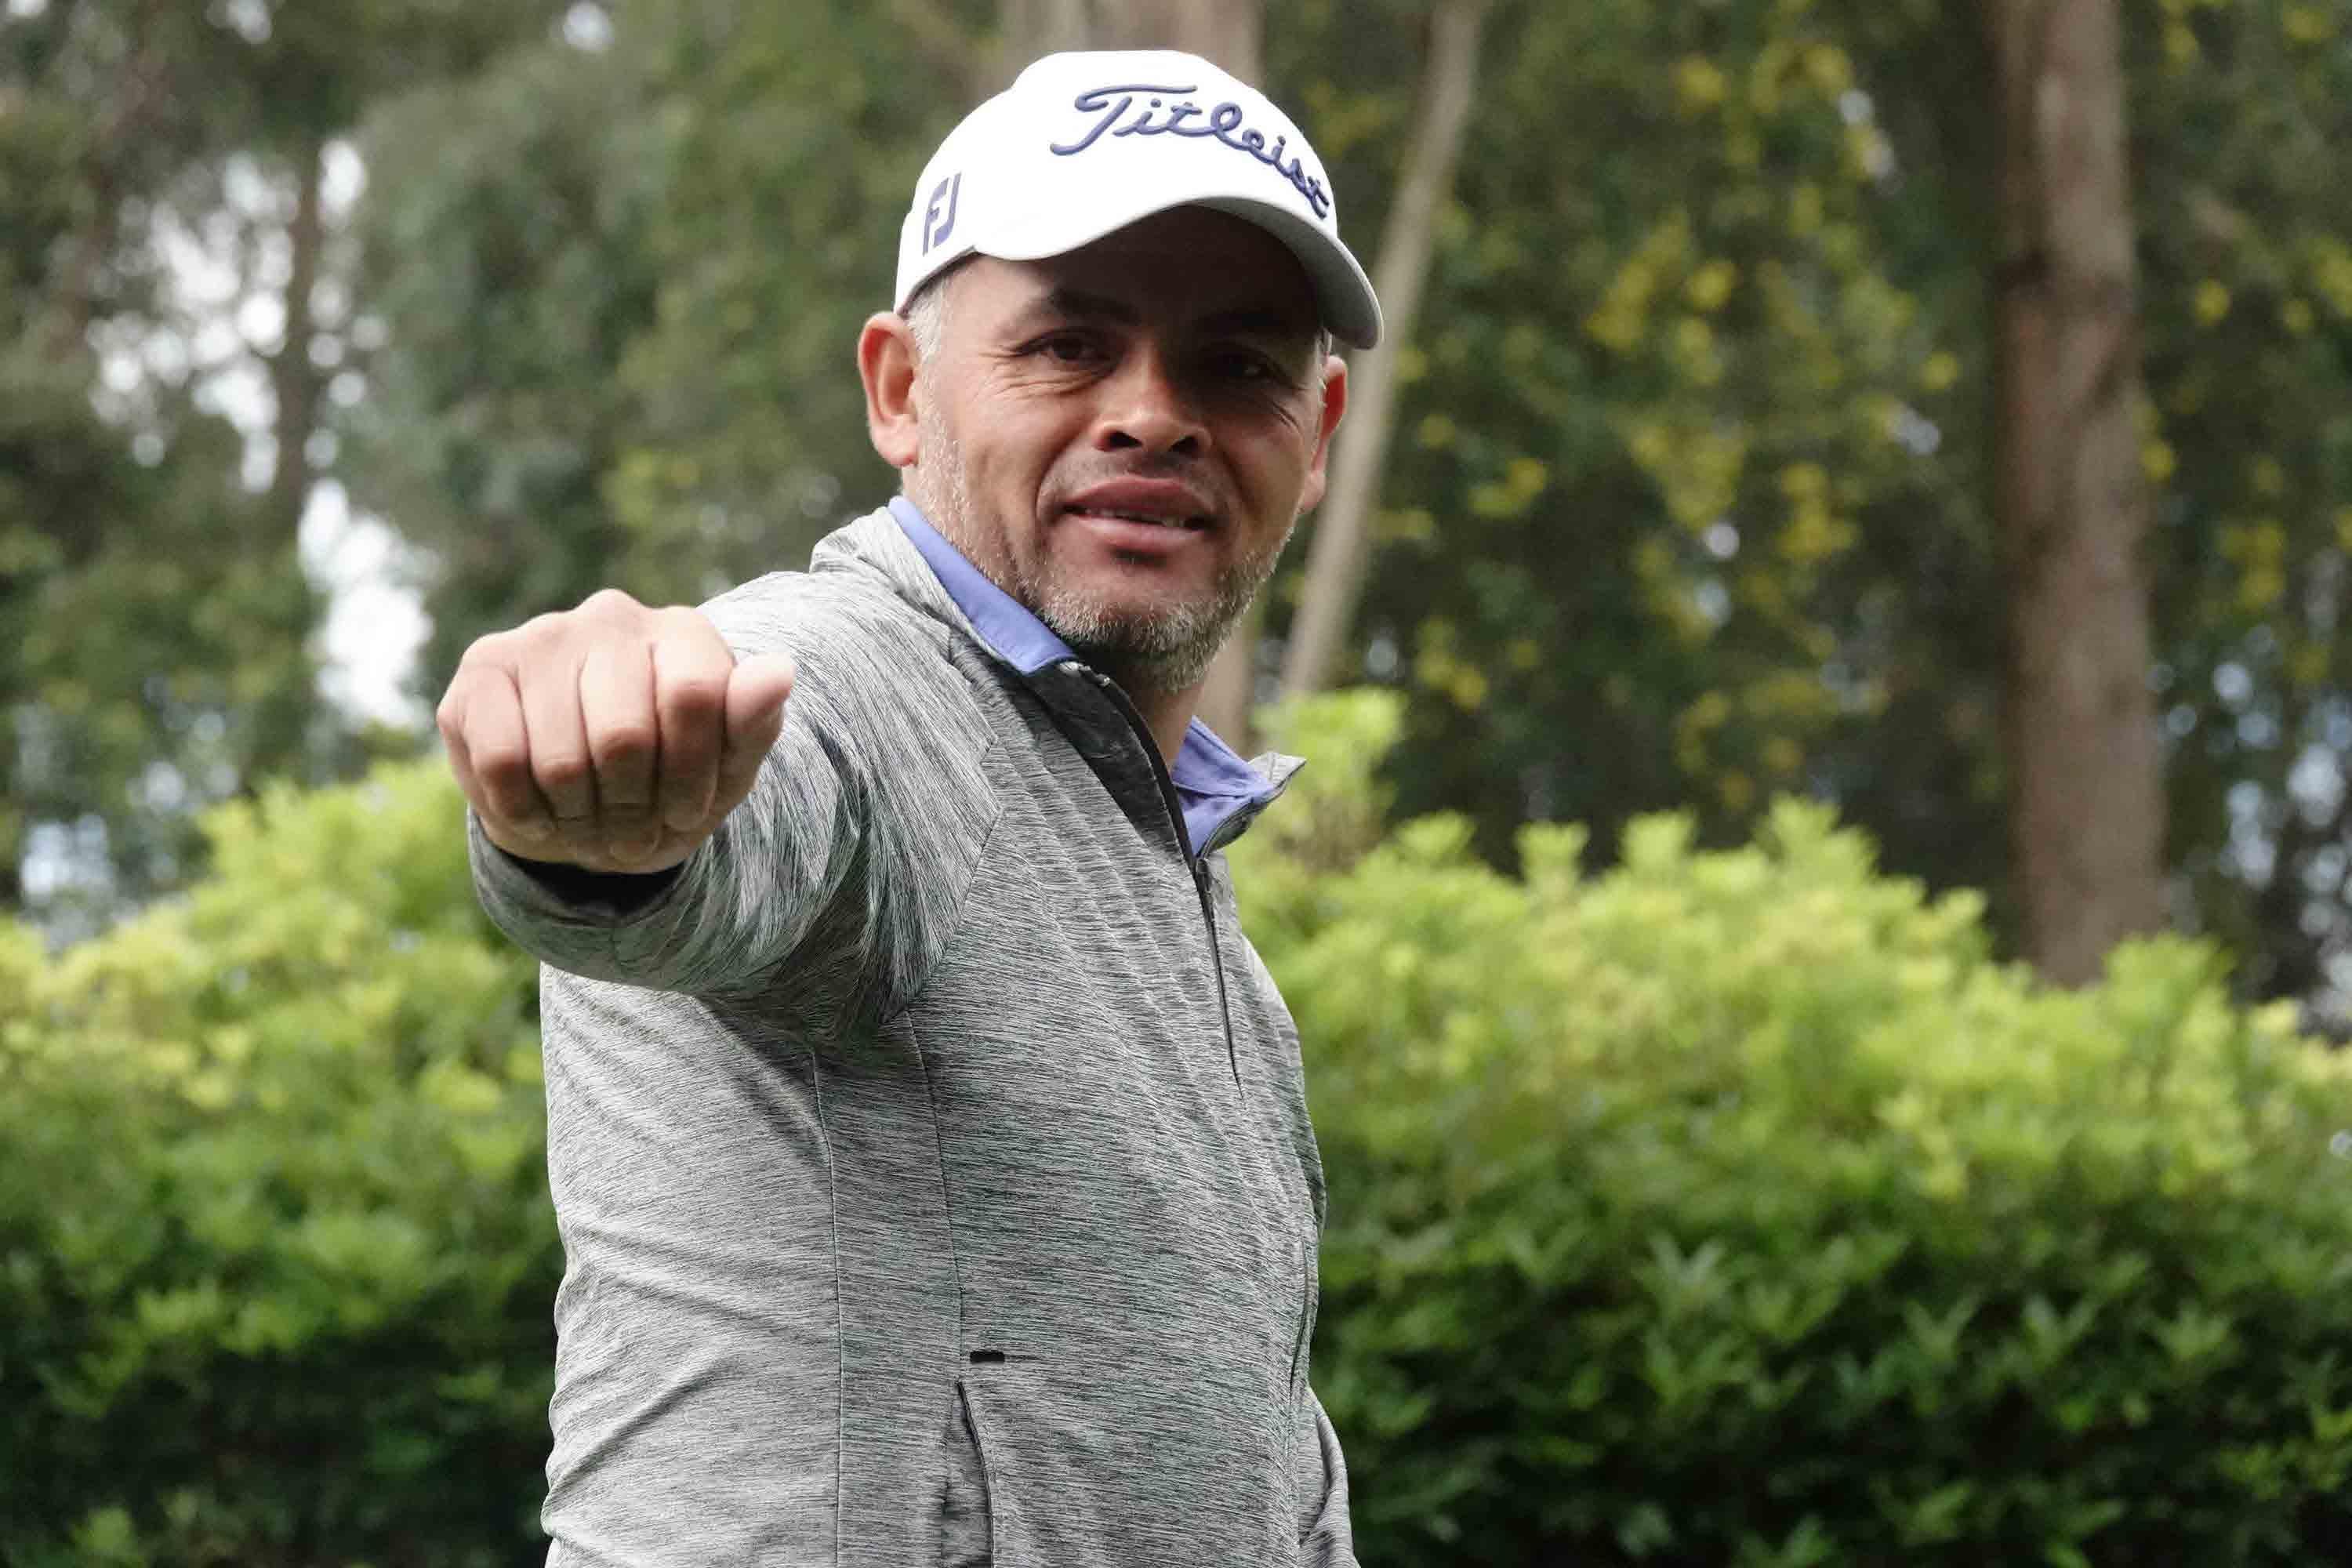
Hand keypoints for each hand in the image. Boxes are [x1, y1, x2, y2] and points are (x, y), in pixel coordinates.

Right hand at [437, 589, 794, 874]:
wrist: (588, 811)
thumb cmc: (669, 785)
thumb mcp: (725, 771)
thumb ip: (752, 724)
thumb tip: (779, 672)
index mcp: (684, 634)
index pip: (695, 697)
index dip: (690, 777)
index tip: (686, 809)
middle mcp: (611, 617)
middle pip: (624, 737)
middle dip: (630, 809)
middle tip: (631, 829)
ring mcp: (540, 637)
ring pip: (560, 759)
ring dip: (579, 818)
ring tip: (589, 819)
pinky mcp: (481, 670)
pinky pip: (500, 761)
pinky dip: (525, 810)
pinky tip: (541, 808)